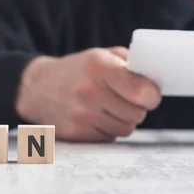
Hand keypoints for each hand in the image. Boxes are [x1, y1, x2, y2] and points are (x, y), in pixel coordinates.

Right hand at [15, 47, 161, 141]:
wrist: (38, 88)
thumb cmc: (78, 70)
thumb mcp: (102, 55)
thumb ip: (130, 63)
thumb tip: (155, 80)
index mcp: (99, 67)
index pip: (142, 92)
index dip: (152, 95)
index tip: (150, 94)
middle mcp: (89, 91)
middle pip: (137, 114)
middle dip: (137, 108)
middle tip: (126, 99)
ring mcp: (81, 115)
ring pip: (126, 129)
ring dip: (123, 120)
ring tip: (110, 107)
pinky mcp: (75, 134)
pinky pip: (110, 138)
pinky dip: (109, 130)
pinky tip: (97, 117)